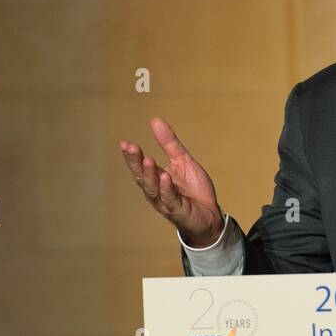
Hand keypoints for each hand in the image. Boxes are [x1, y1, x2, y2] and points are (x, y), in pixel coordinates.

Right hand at [119, 117, 224, 246]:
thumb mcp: (183, 161)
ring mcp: (166, 202)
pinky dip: (167, 188)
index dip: (132, 156)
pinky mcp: (179, 211)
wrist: (210, 214)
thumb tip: (155, 120)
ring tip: (147, 159)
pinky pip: (170, 199)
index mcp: (155, 179)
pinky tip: (165, 176)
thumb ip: (169, 143)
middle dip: (135, 163)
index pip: (140, 166)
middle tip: (131, 148)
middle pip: (142, 177)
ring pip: (153, 189)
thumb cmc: (193, 190)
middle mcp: (156, 192)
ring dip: (149, 174)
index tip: (125, 143)